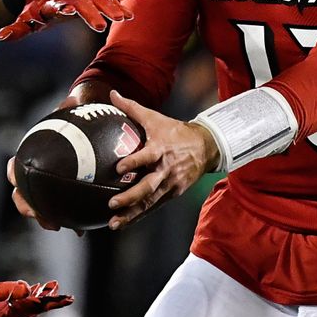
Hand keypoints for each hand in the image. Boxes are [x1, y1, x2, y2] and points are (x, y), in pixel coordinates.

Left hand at [0, 0, 130, 40]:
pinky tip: (129, 15)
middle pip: (81, 4)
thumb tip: (0, 36)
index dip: (62, 9)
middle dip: (91, 13)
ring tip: (125, 18)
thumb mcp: (25, 20)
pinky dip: (116, 5)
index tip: (68, 13)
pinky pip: (105, 1)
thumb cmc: (36, 10)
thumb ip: (15, 29)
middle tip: (101, 26)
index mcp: (53, 3)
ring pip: (98, 0)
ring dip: (110, 8)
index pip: (57, 6)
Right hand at [0, 279, 72, 316]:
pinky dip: (26, 298)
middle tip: (68, 296)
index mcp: (11, 313)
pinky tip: (29, 291)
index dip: (52, 300)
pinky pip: (17, 307)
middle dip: (52, 300)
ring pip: (29, 307)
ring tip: (52, 288)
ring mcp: (4, 316)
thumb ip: (7, 289)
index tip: (67, 297)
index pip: (37, 305)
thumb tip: (27, 286)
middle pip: (37, 308)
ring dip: (41, 297)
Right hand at [7, 84, 104, 230]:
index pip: (14, 168)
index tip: (17, 182)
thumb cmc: (76, 118)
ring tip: (63, 227)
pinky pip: (64, 210)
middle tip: (40, 215)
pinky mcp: (65, 195)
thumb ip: (71, 106)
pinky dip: (71, 220)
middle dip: (29, 208)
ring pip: (43, 207)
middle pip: (24, 195)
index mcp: (31, 156)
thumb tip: (72, 99)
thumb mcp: (75, 109)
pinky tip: (83, 228)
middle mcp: (36, 175)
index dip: (13, 176)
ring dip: (48, 218)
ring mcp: (49, 187)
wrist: (89, 127)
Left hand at [106, 90, 217, 229]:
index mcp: (162, 149)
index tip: (119, 167)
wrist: (205, 147)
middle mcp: (167, 169)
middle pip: (148, 186)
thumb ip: (132, 107)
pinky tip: (123, 223)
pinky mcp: (173, 194)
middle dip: (130, 196)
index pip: (147, 156)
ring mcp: (171, 184)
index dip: (134, 162)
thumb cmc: (174, 131)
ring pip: (150, 201)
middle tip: (112, 202)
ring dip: (132, 213)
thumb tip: (112, 93)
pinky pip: (154, 206)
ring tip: (114, 223)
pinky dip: (139, 215)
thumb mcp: (155, 118)